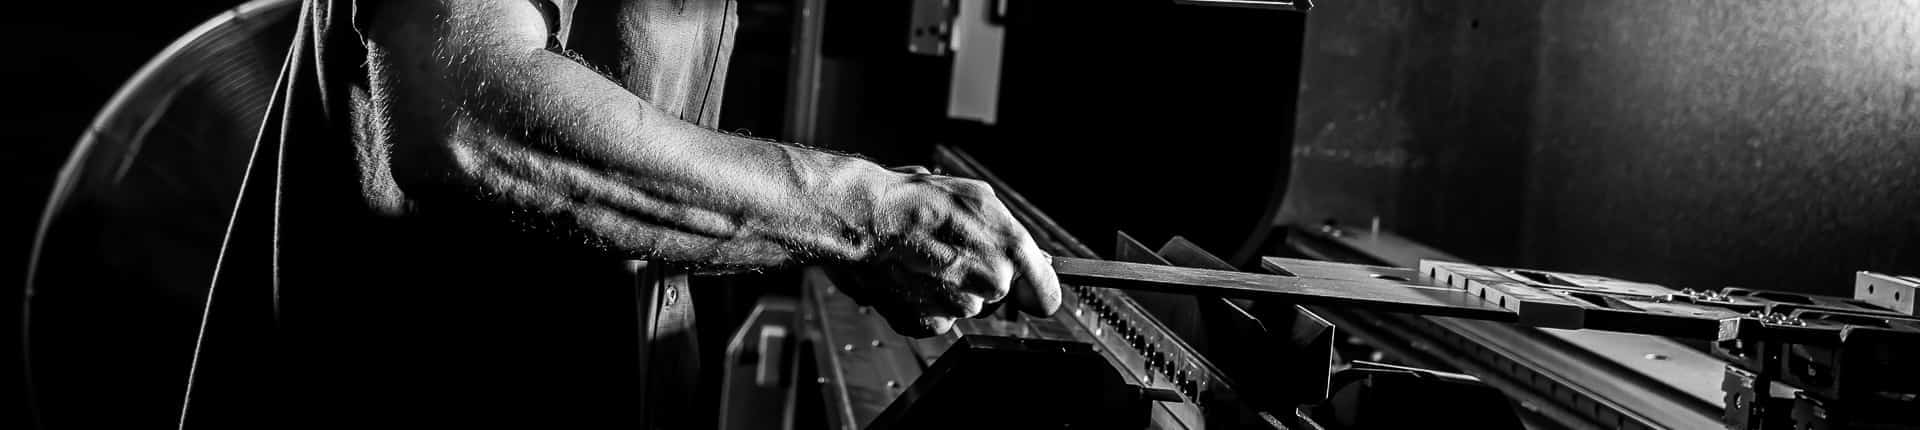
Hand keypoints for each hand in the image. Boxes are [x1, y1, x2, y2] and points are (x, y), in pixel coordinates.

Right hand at [840, 167, 1061, 336]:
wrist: (863, 220)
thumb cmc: (914, 201)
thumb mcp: (978, 199)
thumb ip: (1010, 234)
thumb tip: (1031, 255)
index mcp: (1011, 251)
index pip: (1047, 295)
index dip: (1037, 293)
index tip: (1030, 292)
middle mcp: (991, 283)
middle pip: (998, 294)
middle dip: (980, 276)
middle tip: (953, 250)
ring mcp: (960, 307)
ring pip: (966, 305)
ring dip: (951, 288)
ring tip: (925, 258)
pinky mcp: (929, 323)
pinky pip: (938, 318)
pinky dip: (926, 302)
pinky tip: (912, 275)